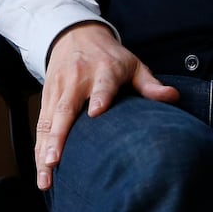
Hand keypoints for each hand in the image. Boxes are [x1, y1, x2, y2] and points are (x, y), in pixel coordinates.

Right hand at [35, 22, 178, 189]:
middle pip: (66, 108)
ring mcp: (58, 88)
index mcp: (103, 70)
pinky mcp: (46, 97)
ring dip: (44, 149)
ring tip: (45, 176)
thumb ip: (149, 84)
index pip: (102, 84)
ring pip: (48, 121)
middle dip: (58, 137)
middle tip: (55, 162)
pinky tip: (42, 169)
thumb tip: (173, 97)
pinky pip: (41, 124)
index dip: (99, 97)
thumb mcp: (132, 65)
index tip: (95, 113)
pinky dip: (39, 147)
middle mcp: (76, 79)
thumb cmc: (109, 57)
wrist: (76, 35)